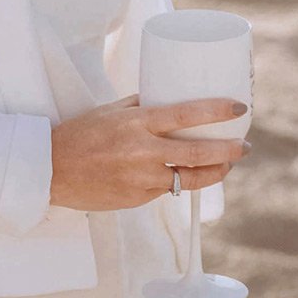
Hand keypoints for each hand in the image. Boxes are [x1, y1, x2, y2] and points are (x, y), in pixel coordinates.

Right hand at [50, 94, 250, 211]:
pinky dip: (182, 180)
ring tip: (228, 163)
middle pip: (198, 154)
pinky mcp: (140, 198)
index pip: (184, 114)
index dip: (216, 112)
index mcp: (135, 123)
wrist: (53, 169)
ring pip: (191, 178)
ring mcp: (143, 179)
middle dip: (229, 150)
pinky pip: (169, 189)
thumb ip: (139, 107)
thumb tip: (167, 98)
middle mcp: (143, 151)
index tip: (238, 108)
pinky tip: (189, 174)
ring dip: (216, 171)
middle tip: (245, 146)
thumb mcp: (108, 110)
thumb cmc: (79, 133)